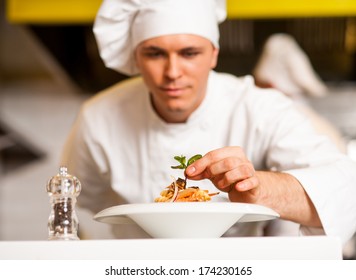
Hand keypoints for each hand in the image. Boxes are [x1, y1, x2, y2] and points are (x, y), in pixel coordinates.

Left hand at [186, 147, 321, 226]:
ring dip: (226, 179)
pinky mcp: (256, 182)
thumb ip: (202, 172)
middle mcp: (241, 159)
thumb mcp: (214, 174)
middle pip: (226, 161)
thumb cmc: (231, 178)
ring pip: (239, 169)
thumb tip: (188, 172)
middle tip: (209, 178)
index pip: (213, 155)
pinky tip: (237, 187)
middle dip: (213, 171)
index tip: (190, 172)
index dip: (200, 164)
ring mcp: (250, 170)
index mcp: (230, 152)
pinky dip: (243, 184)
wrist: (248, 189)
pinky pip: (251, 181)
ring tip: (221, 185)